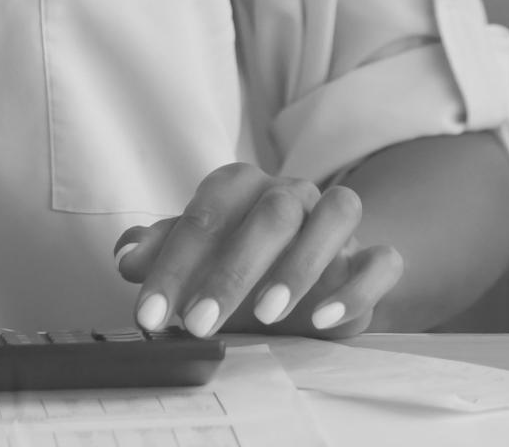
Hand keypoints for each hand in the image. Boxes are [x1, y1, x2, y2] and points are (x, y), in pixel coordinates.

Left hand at [113, 163, 402, 340]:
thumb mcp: (195, 258)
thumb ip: (161, 252)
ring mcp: (336, 220)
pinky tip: (324, 319)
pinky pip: (382, 259)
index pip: (205, 214)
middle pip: (271, 213)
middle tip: (199, 322)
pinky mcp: (372, 254)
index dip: (173, 265)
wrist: (311, 269)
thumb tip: (126, 255)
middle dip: (231, 270)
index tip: (150, 315)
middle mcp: (292, 192)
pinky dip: (357, 287)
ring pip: (336, 217)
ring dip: (301, 265)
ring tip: (267, 314)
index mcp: (241, 186)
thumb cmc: (240, 260)